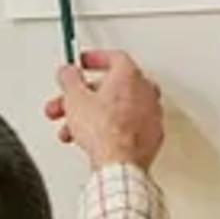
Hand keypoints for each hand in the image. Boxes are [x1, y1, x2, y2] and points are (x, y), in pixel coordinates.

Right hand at [45, 51, 166, 170]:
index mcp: (129, 76)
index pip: (114, 57)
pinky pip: (128, 126)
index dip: (95, 59)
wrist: (119, 161)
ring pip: (119, 109)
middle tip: (69, 102)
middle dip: (85, 95)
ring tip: (74, 129)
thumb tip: (68, 72)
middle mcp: (146, 92)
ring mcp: (151, 115)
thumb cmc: (104, 130)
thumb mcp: (74, 98)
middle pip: (113, 86)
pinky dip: (112, 129)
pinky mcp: (152, 136)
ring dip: (93, 115)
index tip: (83, 63)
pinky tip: (95, 138)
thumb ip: (69, 79)